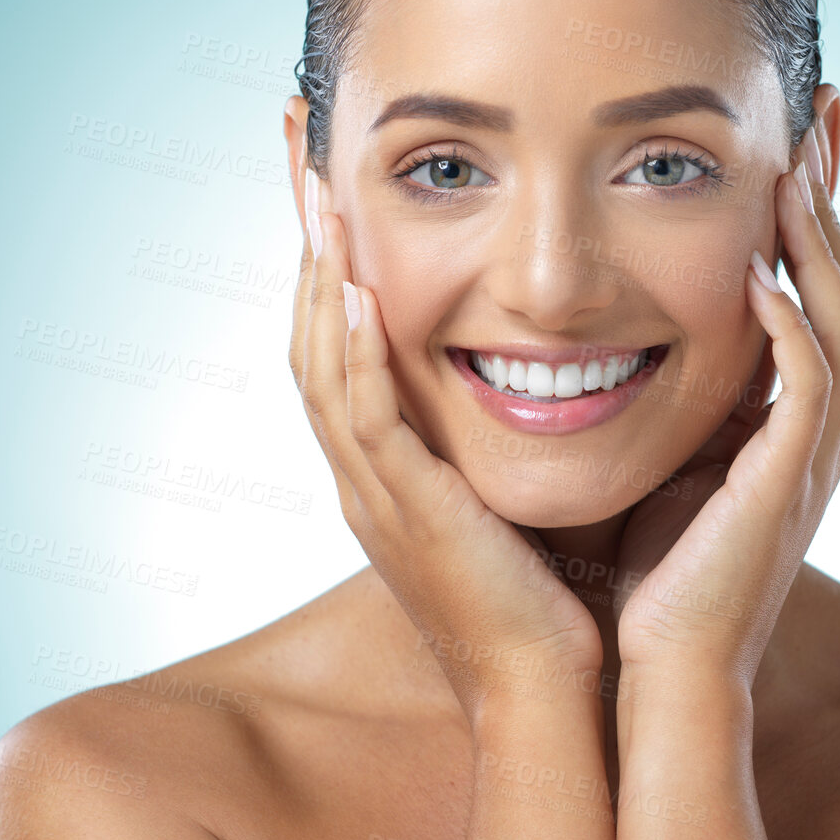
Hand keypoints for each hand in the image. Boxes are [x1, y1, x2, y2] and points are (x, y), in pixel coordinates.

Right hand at [289, 171, 602, 721]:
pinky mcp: (404, 511)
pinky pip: (362, 416)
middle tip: (296, 152)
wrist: (543, 686)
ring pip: (319, 365)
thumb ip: (494, 430)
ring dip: (316, 275)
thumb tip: (536, 367)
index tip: (330, 183)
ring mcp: (372, 492)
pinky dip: (350, 348)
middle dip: (303, 241)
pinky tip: (352, 285)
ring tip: (317, 193)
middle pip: (307, 334)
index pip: (335, 342)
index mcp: (382, 465)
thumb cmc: (541, 594)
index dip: (326, 260)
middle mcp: (360, 472)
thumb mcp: (503, 493)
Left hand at [613, 129, 839, 686]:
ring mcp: (810, 459)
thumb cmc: (652, 577)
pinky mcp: (786, 486)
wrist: (663, 673)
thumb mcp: (669, 466)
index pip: (812, 297)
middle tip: (817, 123)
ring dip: (818, 246)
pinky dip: (791, 325)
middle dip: (831, 207)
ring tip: (790, 173)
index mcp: (785, 424)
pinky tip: (760, 272)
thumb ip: (676, 403)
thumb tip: (624, 338)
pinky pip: (809, 388)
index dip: (809, 222)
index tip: (790, 146)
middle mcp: (813, 432)